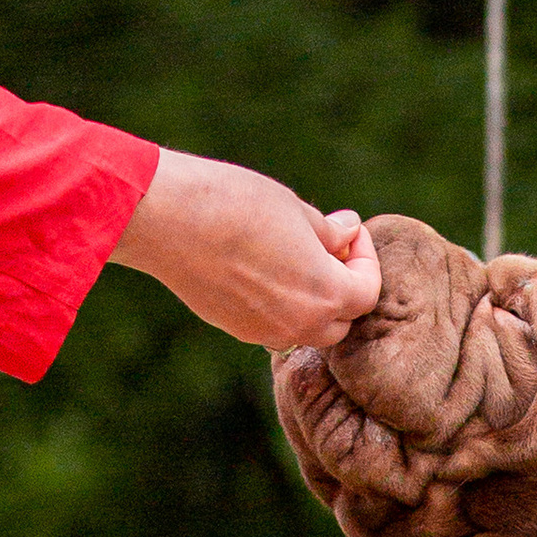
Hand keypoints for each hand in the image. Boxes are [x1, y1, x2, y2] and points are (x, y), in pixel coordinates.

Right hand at [107, 150, 381, 349]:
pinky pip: (273, 325)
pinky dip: (281, 305)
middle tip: (329, 246)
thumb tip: (348, 234)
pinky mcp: (234, 327)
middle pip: (341, 319)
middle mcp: (299, 324)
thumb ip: (329, 233)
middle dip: (342, 285)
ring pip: (305, 328)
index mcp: (325, 294)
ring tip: (295, 258)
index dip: (366, 258)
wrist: (168, 220)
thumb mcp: (295, 210)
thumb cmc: (237, 205)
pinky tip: (262, 269)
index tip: (349, 230)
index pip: (367, 292)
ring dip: (311, 301)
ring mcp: (263, 331)